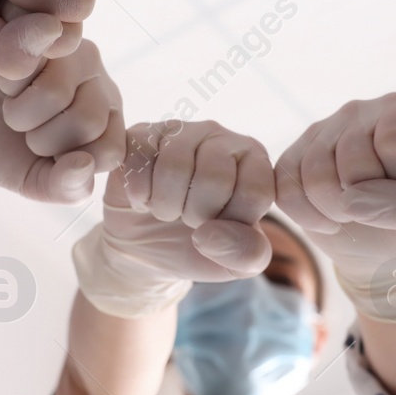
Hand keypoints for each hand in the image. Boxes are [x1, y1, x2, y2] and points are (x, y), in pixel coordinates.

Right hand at [0, 39, 123, 203]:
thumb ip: (61, 187)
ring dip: (18, 111)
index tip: (40, 155)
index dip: (67, 163)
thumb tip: (84, 166)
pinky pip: (29, 63)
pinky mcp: (39, 25)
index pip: (110, 151)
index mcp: (105, 123)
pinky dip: (7, 81)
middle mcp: (97, 82)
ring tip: (9, 99)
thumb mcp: (28, 180)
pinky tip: (0, 74)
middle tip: (18, 125)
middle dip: (39, 138)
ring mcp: (72, 50)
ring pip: (57, 93)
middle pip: (88, 121)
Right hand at [74, 120, 275, 317]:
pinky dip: (139, 194)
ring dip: (165, 206)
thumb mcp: (236, 263)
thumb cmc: (198, 247)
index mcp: (256, 163)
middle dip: (195, 215)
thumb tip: (211, 234)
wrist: (145, 249)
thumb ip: (248, 253)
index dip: (231, 222)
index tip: (219, 225)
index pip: (255, 192)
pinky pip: (141, 160)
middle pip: (214, 178)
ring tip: (166, 208)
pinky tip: (144, 196)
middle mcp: (222, 138)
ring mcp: (181, 131)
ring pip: (174, 168)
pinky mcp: (142, 134)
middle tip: (188, 218)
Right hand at [275, 94, 395, 322]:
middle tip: (378, 211)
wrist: (384, 247)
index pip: (395, 141)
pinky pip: (285, 187)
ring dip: (336, 211)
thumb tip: (352, 198)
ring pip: (315, 173)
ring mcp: (320, 132)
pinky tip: (328, 221)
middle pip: (353, 160)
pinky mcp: (291, 157)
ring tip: (355, 216)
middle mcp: (359, 111)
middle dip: (367, 200)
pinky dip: (306, 216)